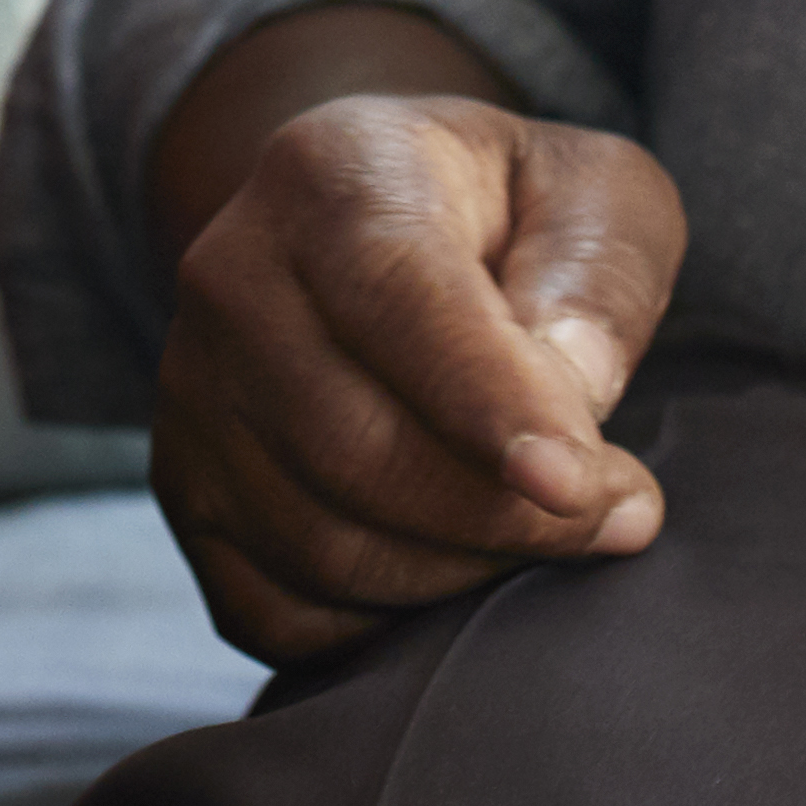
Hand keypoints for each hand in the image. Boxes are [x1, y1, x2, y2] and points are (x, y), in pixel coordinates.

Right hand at [154, 89, 684, 664]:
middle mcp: (231, 277)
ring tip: (552, 536)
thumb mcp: (595, 192)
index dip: (490, 406)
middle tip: (620, 516)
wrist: (375, 226)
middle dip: (505, 517)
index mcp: (333, 175)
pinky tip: (457, 573)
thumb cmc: (509, 215)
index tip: (580, 487)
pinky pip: (272, 611)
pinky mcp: (185, 487)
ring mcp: (191, 392)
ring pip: (320, 546)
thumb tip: (569, 396)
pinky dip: (378, 630)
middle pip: (355, 448)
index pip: (399, 302)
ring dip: (460, 577)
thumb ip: (601, 277)